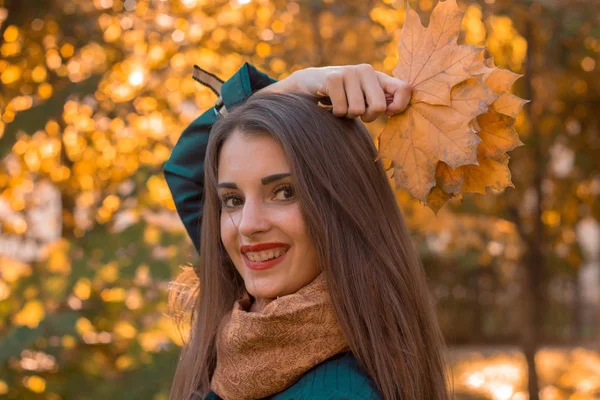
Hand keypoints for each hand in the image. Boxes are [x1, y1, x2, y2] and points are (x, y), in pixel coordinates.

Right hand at [260, 64, 410, 122]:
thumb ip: (381, 101)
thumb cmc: (341, 95)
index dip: (400, 106)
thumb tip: (395, 110)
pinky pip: (342, 109)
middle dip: (367, 117)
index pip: (404, 88)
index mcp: (377, 76)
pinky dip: (335, 113)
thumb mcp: (363, 97)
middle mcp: (366, 70)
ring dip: (347, 115)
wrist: (308, 84)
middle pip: (378, 107)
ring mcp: (349, 72)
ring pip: (357, 110)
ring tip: (341, 106)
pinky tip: (330, 104)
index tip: (388, 113)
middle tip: (356, 112)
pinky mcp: (333, 78)